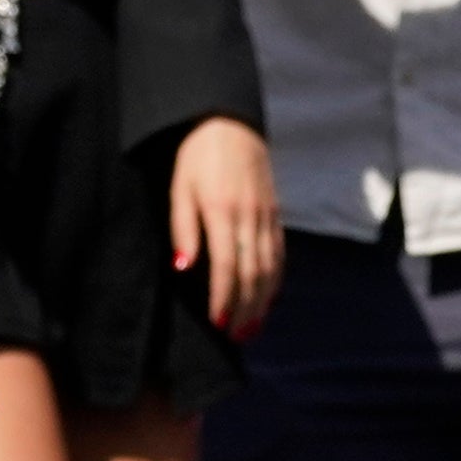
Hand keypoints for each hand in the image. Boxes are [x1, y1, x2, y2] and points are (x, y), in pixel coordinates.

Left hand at [169, 115, 279, 334]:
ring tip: (252, 327)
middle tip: (236, 337)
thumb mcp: (180, 188)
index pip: (226, 266)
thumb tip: (184, 268)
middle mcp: (249, 216)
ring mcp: (266, 215)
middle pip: (251, 273)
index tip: (218, 323)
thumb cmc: (196, 157)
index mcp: (222, 211)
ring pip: (269, 267)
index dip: (223, 298)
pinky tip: (270, 298)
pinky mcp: (275, 212)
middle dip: (244, 309)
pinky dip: (276, 279)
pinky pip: (279, 252)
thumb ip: (183, 228)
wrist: (229, 123)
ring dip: (262, 301)